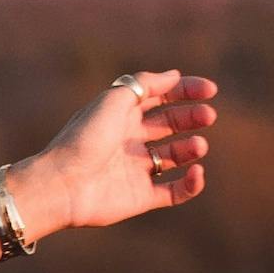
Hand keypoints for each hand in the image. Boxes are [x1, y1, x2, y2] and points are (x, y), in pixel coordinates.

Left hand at [11, 70, 218, 235]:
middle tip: (208, 116)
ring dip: (191, 148)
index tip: (210, 90)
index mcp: (121, 115)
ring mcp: (136, 169)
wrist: (63, 184)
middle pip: (170, 123)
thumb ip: (144, 84)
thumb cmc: (85, 138)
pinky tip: (197, 172)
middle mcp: (129, 140)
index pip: (160, 97)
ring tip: (198, 146)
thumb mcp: (114, 99)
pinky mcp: (141, 197)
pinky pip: (174, 191)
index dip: (186, 91)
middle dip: (192, 117)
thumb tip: (175, 76)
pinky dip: (191, 184)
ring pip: (174, 156)